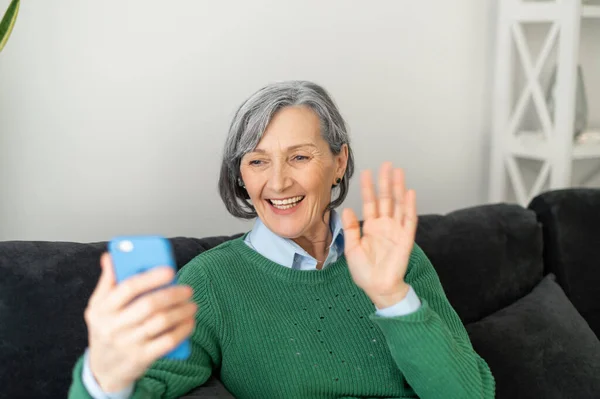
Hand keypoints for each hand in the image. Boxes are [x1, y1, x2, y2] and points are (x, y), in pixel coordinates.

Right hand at [85, 254, 196, 391]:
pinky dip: (183, 330)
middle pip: (149, 305)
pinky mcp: (141, 358)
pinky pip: (167, 341)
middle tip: (187, 289)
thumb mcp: (98, 307)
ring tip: (192, 304)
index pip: (128, 288)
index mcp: (102, 309)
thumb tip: (110, 257)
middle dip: (172, 294)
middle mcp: (113, 327)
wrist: (103, 370)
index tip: (170, 270)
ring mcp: (128, 344)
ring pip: (161, 322)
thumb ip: (107, 282)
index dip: (151, 277)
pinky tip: (190, 321)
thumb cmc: (106, 330)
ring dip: (181, 310)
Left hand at [342, 162, 417, 308]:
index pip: (370, 202)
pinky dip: (409, 206)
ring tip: (398, 172)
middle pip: (386, 199)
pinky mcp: (405, 239)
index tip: (366, 172)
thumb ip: (350, 229)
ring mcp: (396, 231)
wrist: (377, 288)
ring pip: (398, 204)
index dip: (368, 187)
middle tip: (386, 164)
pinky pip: (409, 220)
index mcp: (371, 227)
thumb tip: (348, 209)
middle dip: (385, 181)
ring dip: (398, 188)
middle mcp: (384, 226)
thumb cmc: (364, 272)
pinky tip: (409, 193)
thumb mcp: (351, 248)